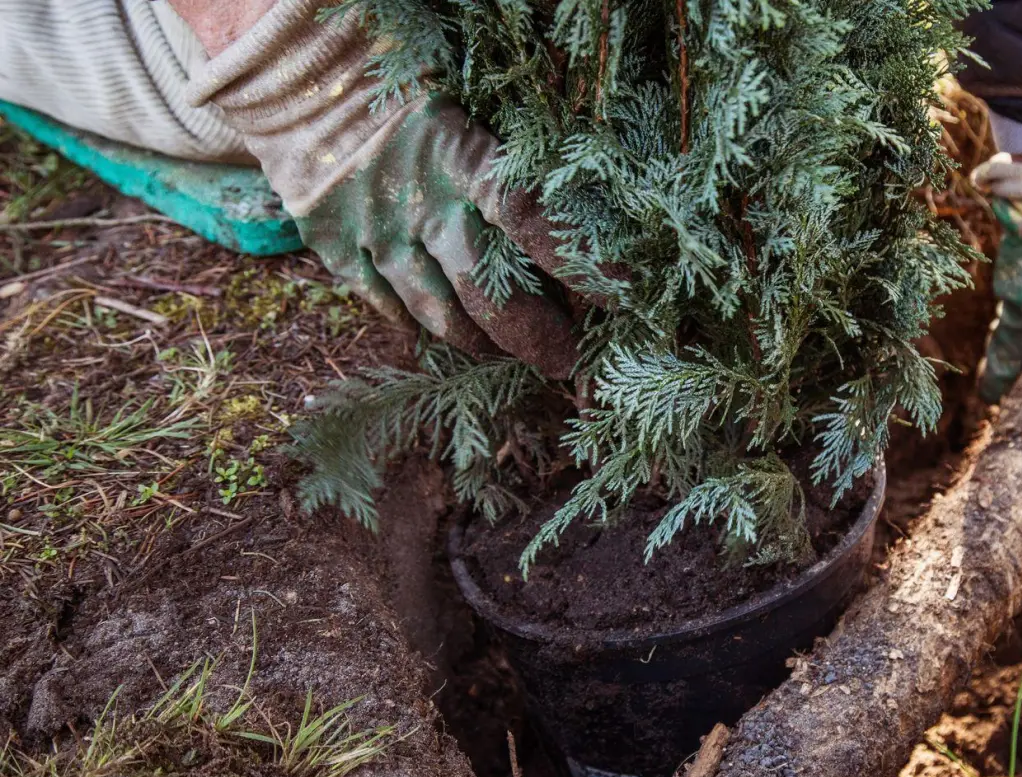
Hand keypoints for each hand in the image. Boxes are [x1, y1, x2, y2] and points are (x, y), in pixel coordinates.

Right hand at [183, 0, 579, 375]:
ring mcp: (373, 230)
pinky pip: (386, 307)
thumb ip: (510, 164)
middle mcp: (418, 200)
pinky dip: (420, 328)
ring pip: (439, 312)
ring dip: (483, 342)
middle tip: (569, 358)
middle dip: (536, 334)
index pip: (530, 216)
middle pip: (487, 289)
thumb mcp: (466, 108)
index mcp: (459, 153)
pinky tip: (449, 337)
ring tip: (511, 352)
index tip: (622, 294)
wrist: (298, 72)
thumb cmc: (405, 84)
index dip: (579, 260)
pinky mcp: (336, 245)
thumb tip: (583, 222)